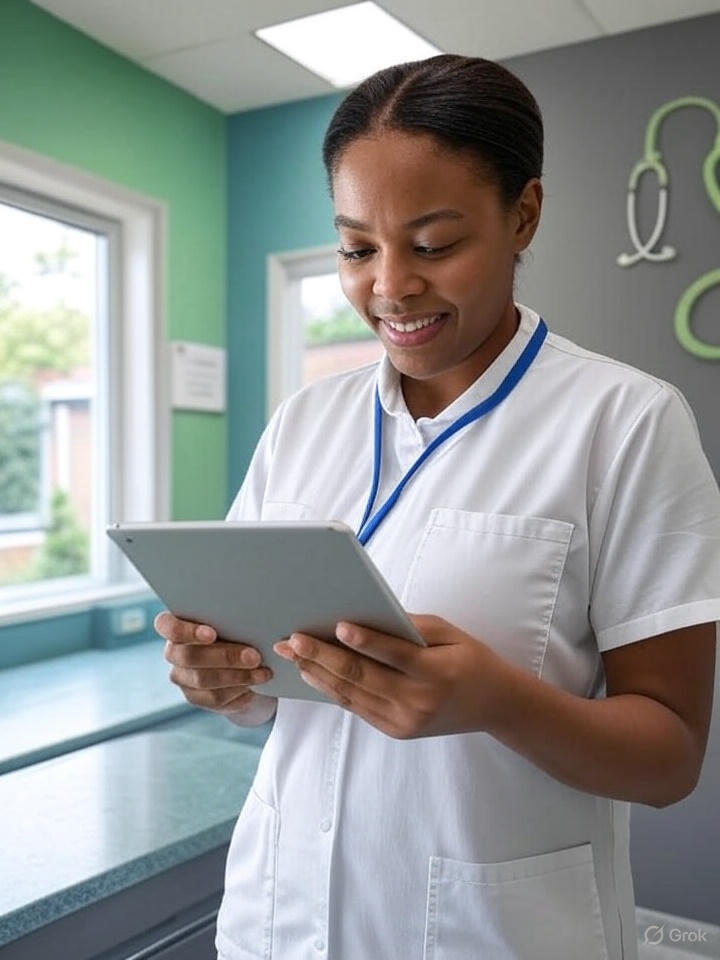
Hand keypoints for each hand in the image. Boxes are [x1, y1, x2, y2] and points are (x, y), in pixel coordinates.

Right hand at [155, 611, 274, 717]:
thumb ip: (231, 620)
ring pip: (202, 679)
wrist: (245, 663)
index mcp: (176, 625)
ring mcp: (182, 677)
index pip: (165, 625)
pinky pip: (214, 697)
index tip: (211, 634)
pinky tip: (255, 683)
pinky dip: (238, 690)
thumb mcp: (234, 622)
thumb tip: (249, 619)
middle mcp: (174, 652)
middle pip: (188, 656)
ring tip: (262, 672)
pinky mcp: (195, 697)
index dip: (185, 631)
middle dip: (225, 657)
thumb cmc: (238, 631)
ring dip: (237, 676)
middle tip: (254, 656)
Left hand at [273, 615, 512, 738]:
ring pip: (352, 694)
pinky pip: (357, 707)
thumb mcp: (449, 634)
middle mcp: (418, 700)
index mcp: (436, 672)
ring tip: (293, 654)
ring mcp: (405, 720)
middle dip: (322, 656)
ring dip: (318, 673)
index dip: (365, 640)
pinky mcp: (396, 730)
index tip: (337, 626)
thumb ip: (410, 627)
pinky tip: (313, 673)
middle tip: (293, 639)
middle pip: (362, 676)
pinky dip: (332, 689)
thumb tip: (367, 616)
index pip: (394, 654)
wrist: (494, 706)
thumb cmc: (470, 658)